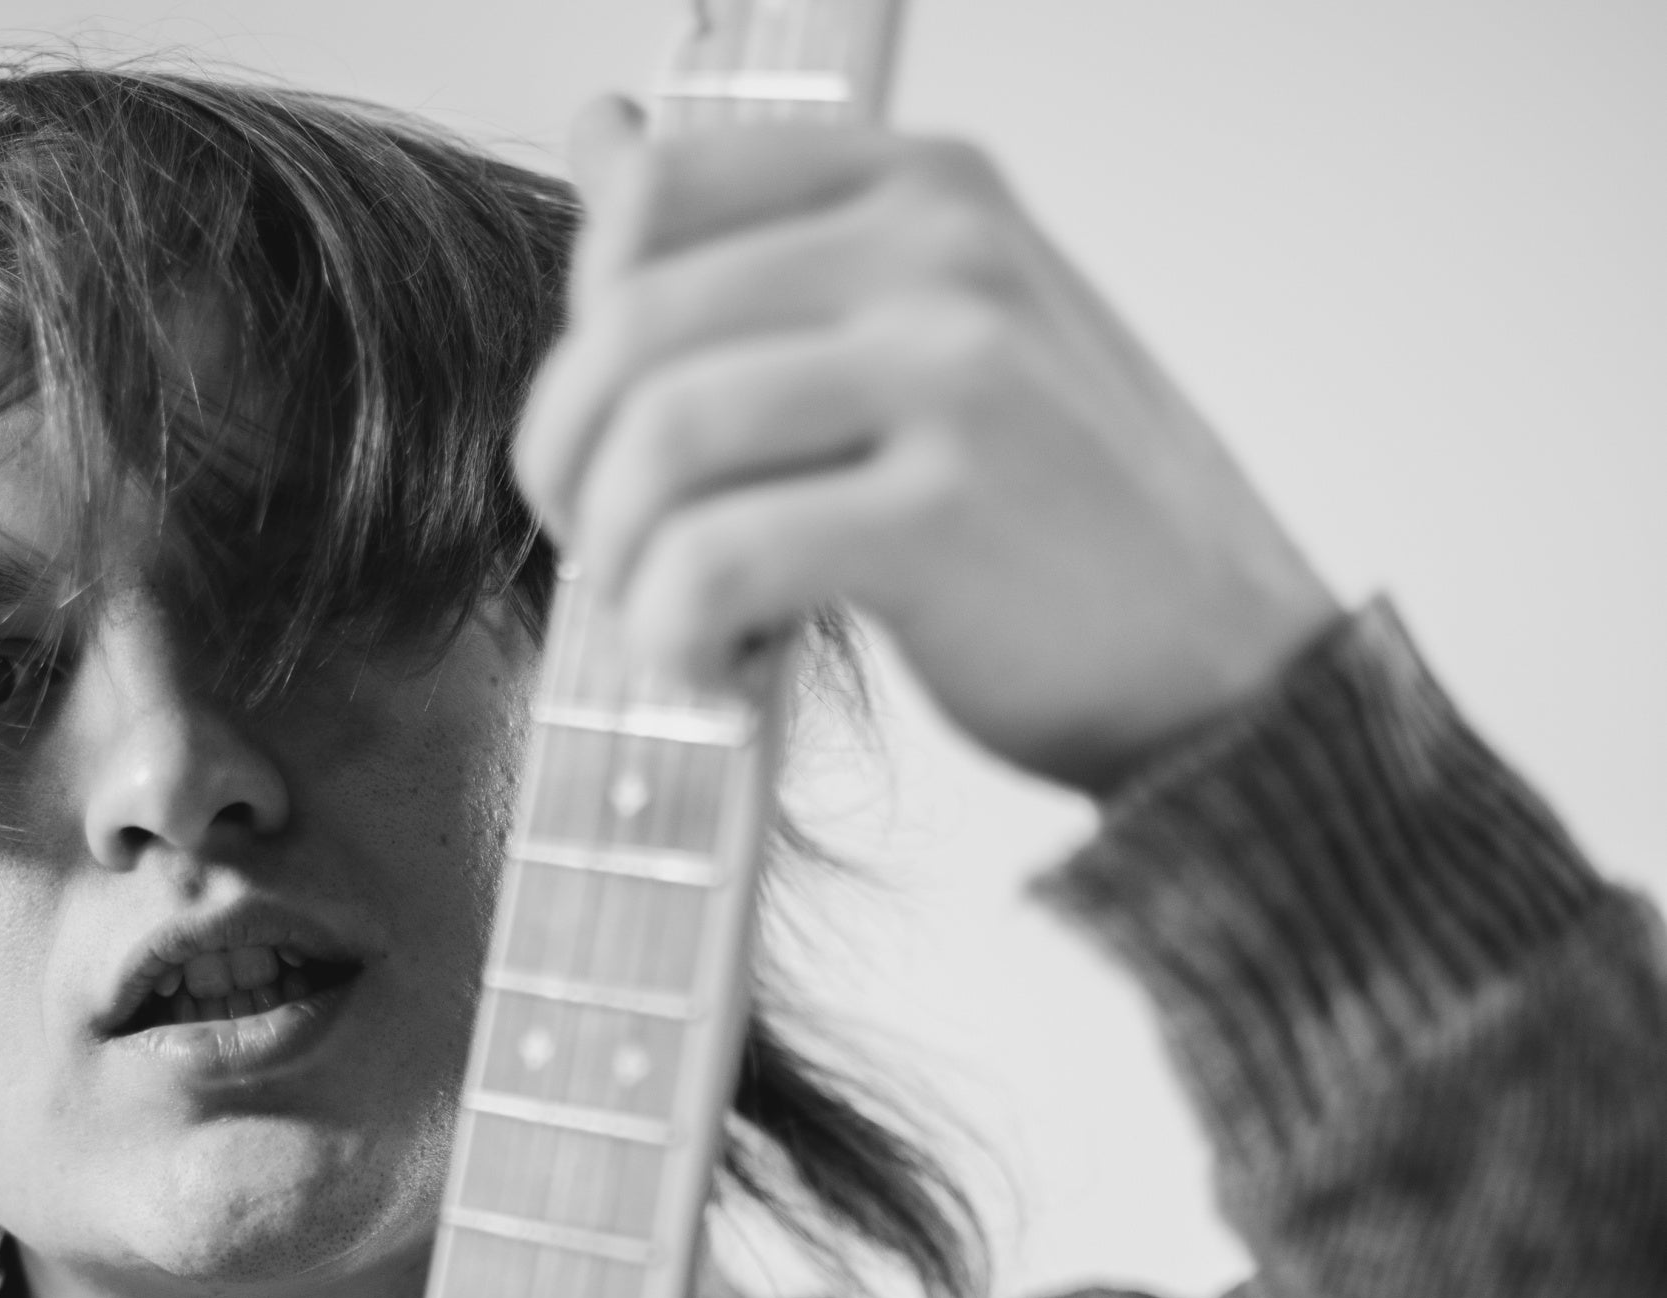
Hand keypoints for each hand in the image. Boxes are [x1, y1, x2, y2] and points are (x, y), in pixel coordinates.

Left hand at [515, 98, 1342, 792]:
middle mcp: (944, 248)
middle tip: (603, 550)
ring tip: (663, 616)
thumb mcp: (924, 330)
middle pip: (629, 320)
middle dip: (568, 458)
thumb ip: (762, 238)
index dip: (582, 330)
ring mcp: (958, 371)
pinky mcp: (951, 513)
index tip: (611, 433)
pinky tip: (714, 670)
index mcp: (927, 183)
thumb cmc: (1053, 516)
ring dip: (617, 556)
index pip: (655, 193)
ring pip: (660, 435)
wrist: (1227, 672)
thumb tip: (600, 127)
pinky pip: (715, 558)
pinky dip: (672, 633)